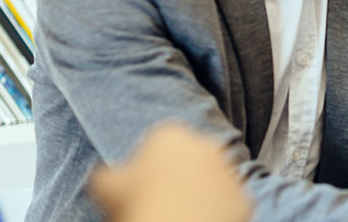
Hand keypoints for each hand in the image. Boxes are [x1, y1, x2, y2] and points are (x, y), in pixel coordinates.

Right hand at [91, 123, 253, 221]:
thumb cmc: (137, 204)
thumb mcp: (104, 185)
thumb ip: (106, 173)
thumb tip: (106, 175)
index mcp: (171, 134)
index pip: (158, 145)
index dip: (148, 166)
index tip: (141, 186)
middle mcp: (206, 144)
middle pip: (189, 159)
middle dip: (178, 175)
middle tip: (162, 201)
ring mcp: (229, 170)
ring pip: (211, 181)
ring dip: (200, 193)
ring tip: (180, 214)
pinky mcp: (244, 197)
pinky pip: (227, 204)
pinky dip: (216, 213)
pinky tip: (199, 221)